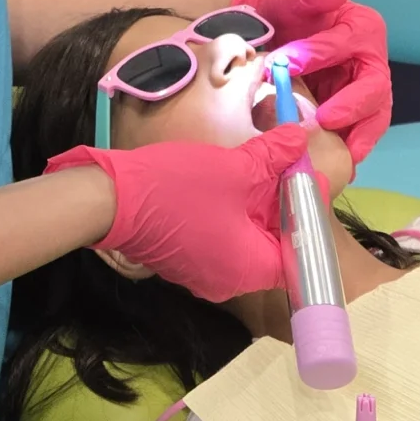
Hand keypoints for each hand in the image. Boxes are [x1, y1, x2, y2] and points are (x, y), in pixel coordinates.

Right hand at [46, 124, 312, 301]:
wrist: (111, 200)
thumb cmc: (179, 189)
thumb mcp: (235, 168)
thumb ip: (273, 157)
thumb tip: (301, 139)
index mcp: (250, 268)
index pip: (298, 250)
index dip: (308, 214)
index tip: (308, 180)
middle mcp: (230, 281)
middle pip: (272, 245)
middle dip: (281, 205)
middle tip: (286, 166)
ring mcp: (205, 273)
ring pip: (246, 240)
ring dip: (256, 207)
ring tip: (261, 167)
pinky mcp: (186, 259)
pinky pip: (222, 239)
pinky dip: (233, 214)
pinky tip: (231, 183)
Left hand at [240, 0, 392, 163]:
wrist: (261, 34)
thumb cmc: (280, 8)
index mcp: (363, 29)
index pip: (348, 45)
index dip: (320, 55)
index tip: (287, 63)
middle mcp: (369, 61)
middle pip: (374, 88)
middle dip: (352, 105)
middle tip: (324, 119)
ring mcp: (359, 90)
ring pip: (373, 116)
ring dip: (360, 135)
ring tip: (344, 156)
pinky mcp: (347, 113)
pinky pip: (356, 132)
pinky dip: (350, 147)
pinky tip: (336, 164)